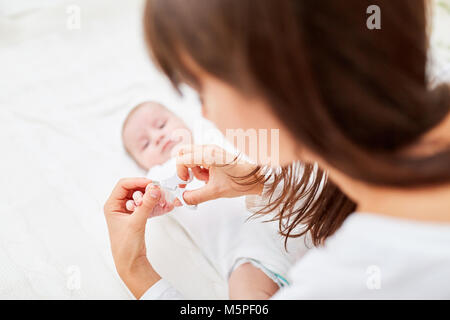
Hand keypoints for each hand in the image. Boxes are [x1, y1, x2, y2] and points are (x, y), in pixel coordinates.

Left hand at [103, 178, 173, 297]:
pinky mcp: (136, 215)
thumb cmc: (125, 246)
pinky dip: (154, 204)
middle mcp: (118, 206)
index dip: (137, 181)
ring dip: (151, 196)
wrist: (130, 261)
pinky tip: (163, 206)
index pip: (124, 185)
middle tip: (158, 192)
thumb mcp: (136, 223)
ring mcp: (127, 210)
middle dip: (146, 189)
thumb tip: (154, 190)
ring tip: (161, 199)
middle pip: (134, 188)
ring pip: (141, 195)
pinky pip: (146, 204)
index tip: (151, 184)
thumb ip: (146, 205)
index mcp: (112, 205)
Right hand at [176, 144, 263, 204]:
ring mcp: (212, 150)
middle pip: (184, 152)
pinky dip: (200, 169)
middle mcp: (209, 149)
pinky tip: (210, 178)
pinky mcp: (215, 154)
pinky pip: (199, 159)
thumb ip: (195, 197)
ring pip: (191, 156)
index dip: (180, 172)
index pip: (182, 158)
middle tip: (188, 181)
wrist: (256, 179)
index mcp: (209, 154)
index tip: (184, 183)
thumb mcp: (215, 192)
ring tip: (205, 180)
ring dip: (194, 170)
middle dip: (183, 168)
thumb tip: (182, 199)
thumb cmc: (240, 181)